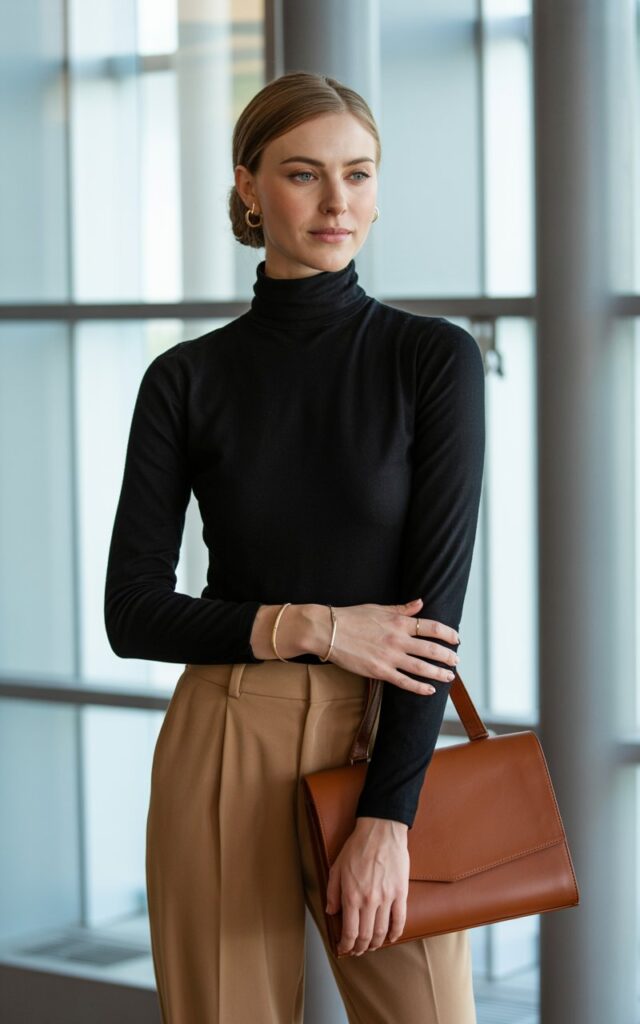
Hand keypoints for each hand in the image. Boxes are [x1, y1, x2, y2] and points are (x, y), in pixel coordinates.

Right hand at [304, 597, 459, 694]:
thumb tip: (420, 603)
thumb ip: (402, 608)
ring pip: (422, 667)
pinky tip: (430, 689)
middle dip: (448, 656)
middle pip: (432, 649)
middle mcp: (398, 639)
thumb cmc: (352, 617)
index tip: (456, 639)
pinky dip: (419, 687)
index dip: (448, 634)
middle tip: (456, 660)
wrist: (329, 631)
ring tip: (450, 676)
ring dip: (439, 672)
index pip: (432, 627)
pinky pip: (404, 682)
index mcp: (399, 622)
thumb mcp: (379, 608)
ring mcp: (390, 657)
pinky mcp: (380, 671)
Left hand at [326, 816, 409, 954]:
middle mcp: (369, 900)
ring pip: (383, 931)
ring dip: (377, 944)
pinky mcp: (400, 892)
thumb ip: (332, 892)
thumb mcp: (336, 867)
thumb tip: (331, 912)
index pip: (349, 932)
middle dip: (360, 948)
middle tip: (357, 951)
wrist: (381, 830)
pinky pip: (400, 919)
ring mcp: (386, 897)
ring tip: (372, 946)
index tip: (344, 948)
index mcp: (351, 896)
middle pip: (366, 936)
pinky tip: (391, 938)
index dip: (346, 945)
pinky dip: (396, 933)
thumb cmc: (357, 847)